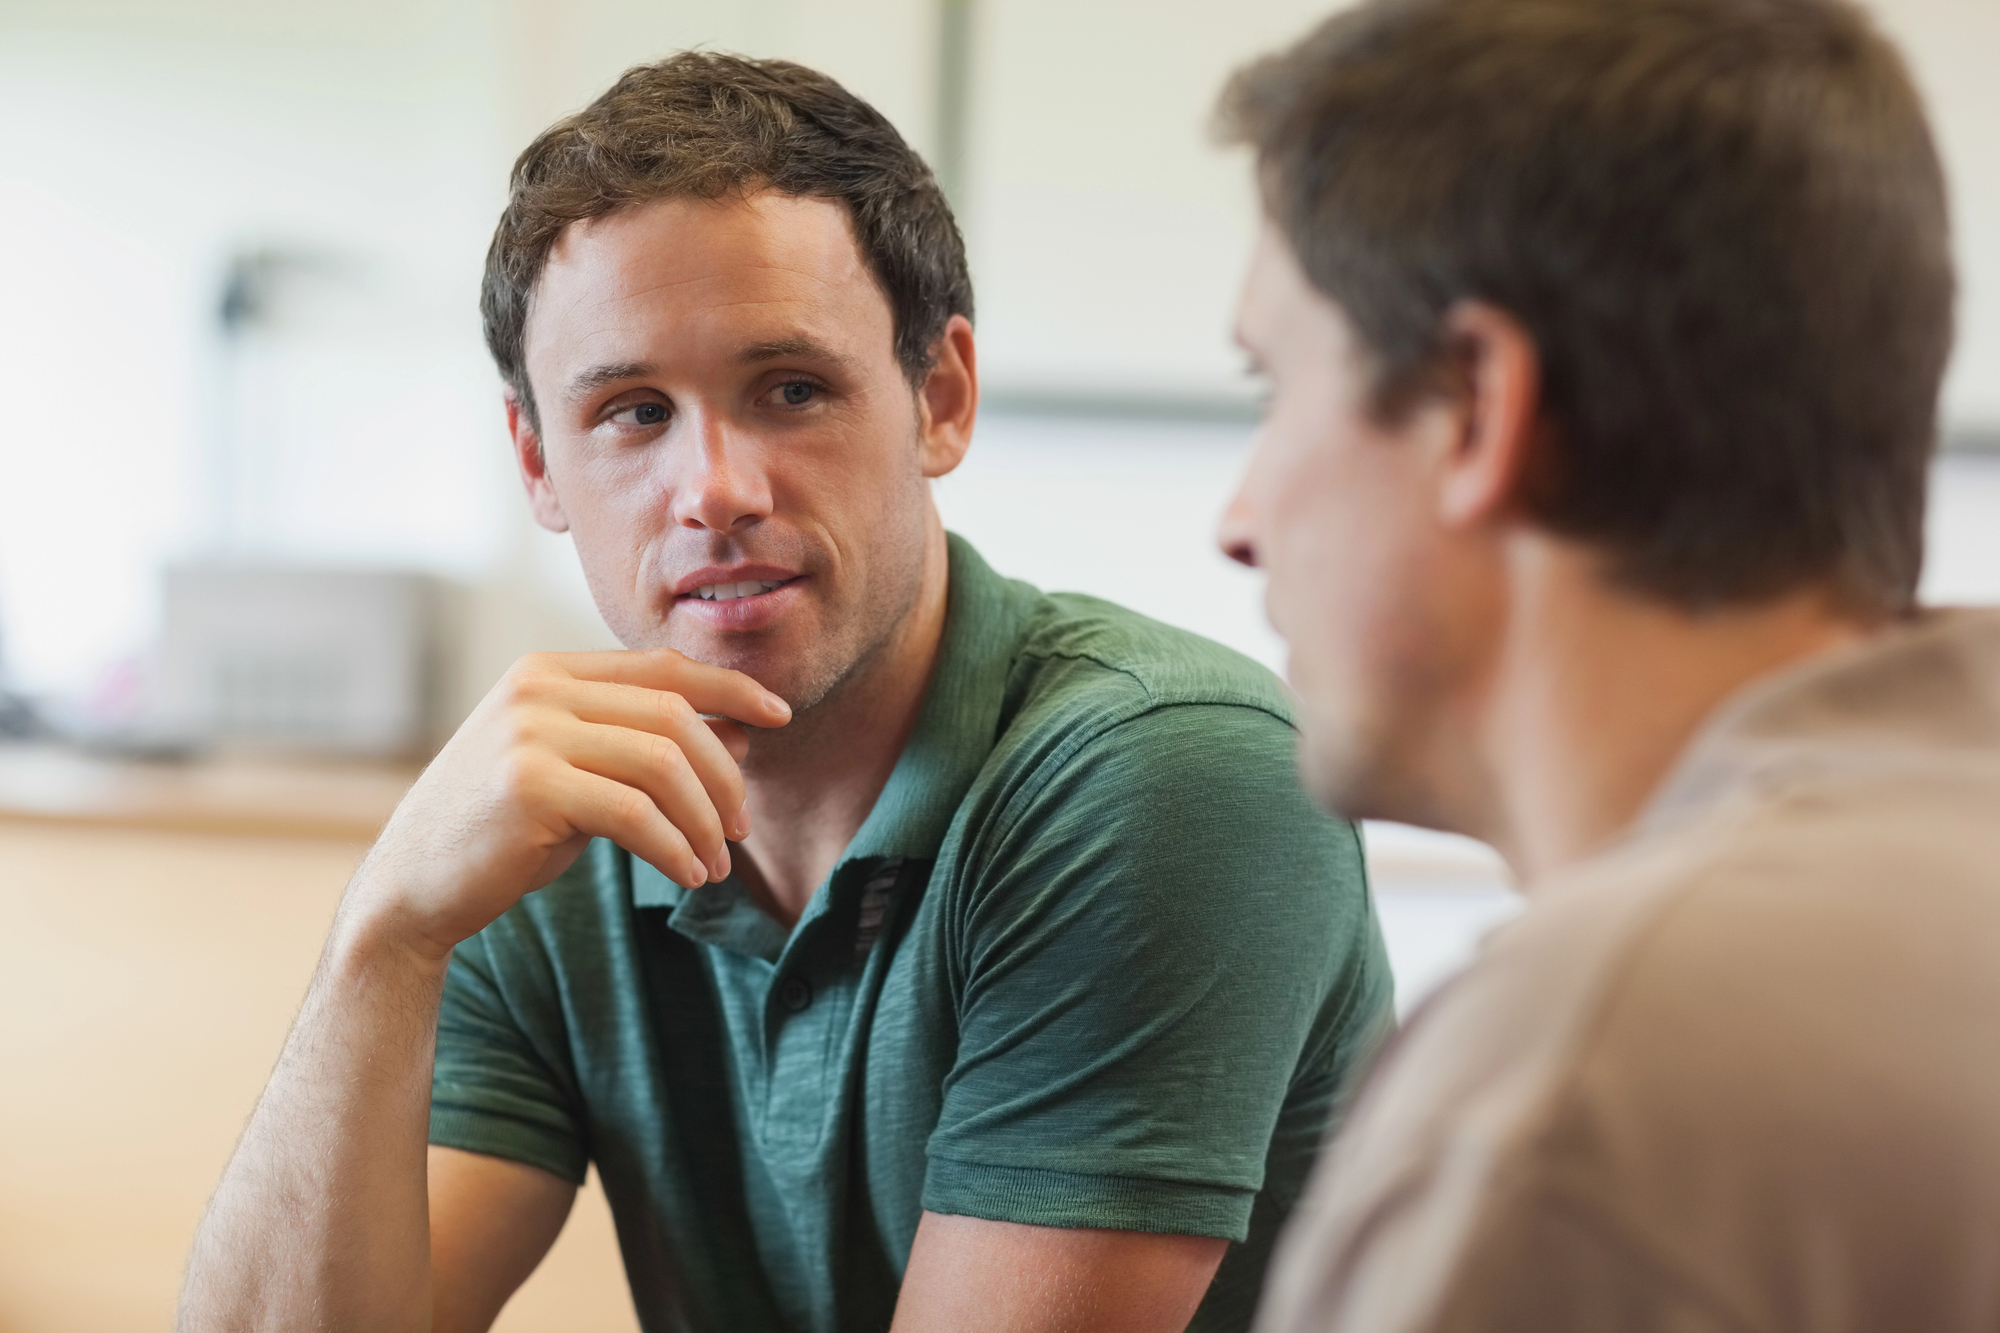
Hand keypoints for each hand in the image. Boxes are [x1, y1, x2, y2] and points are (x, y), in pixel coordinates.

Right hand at [351, 648, 791, 956]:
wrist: (412, 889)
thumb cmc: (504, 833)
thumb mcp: (582, 776)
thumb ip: (648, 747)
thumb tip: (745, 731)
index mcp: (549, 671)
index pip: (664, 667)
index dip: (730, 688)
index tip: (780, 716)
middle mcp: (538, 689)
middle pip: (674, 715)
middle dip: (724, 773)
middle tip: (742, 828)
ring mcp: (530, 732)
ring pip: (663, 763)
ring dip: (705, 819)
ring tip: (716, 863)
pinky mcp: (529, 786)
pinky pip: (635, 812)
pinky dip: (675, 846)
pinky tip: (689, 874)